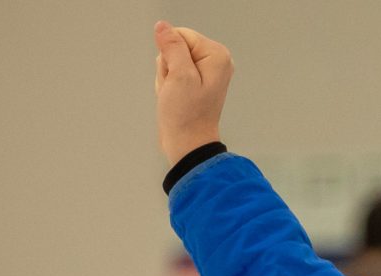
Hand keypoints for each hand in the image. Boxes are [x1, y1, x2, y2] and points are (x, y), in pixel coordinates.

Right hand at [154, 21, 232, 164]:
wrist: (187, 144)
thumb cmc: (187, 116)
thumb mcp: (178, 76)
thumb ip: (172, 47)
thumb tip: (163, 27)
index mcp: (217, 56)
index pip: (180, 35)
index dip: (170, 54)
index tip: (176, 77)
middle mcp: (215, 61)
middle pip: (175, 47)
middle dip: (168, 67)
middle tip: (176, 89)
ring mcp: (206, 72)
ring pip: (171, 60)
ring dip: (167, 78)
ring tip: (175, 96)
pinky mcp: (196, 82)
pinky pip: (172, 72)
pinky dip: (168, 85)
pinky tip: (175, 98)